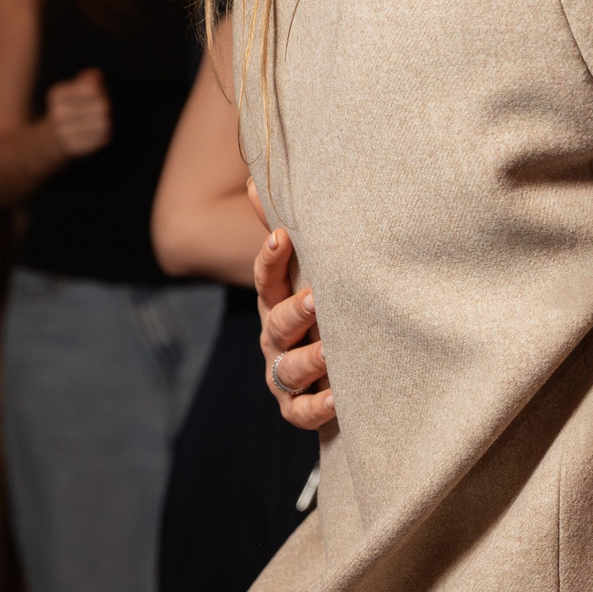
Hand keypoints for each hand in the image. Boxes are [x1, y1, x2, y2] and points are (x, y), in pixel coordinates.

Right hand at [43, 69, 111, 158]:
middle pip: (101, 106)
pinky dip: (104, 134)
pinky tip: (96, 133)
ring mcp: (64, 132)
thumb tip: (95, 75)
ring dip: (106, 121)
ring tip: (98, 122)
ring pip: (104, 123)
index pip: (91, 88)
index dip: (99, 91)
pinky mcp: (75, 148)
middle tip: (99, 110)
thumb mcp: (75, 90)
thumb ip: (88, 80)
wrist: (52, 139)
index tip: (94, 95)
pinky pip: (102, 138)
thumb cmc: (72, 108)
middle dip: (105, 106)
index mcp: (57, 94)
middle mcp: (58, 113)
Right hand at [257, 224, 333, 430]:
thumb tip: (255, 179)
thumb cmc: (323, 311)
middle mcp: (276, 338)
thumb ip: (283, 229)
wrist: (337, 370)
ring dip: (310, 358)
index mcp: (278, 303)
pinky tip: (337, 398)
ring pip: (289, 368)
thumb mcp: (308, 271)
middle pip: (278, 324)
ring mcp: (284, 375)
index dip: (271, 259)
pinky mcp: (297, 407)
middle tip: (317, 300)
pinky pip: (301, 412)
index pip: (267, 279)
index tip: (283, 237)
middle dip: (295, 312)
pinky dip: (317, 407)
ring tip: (332, 350)